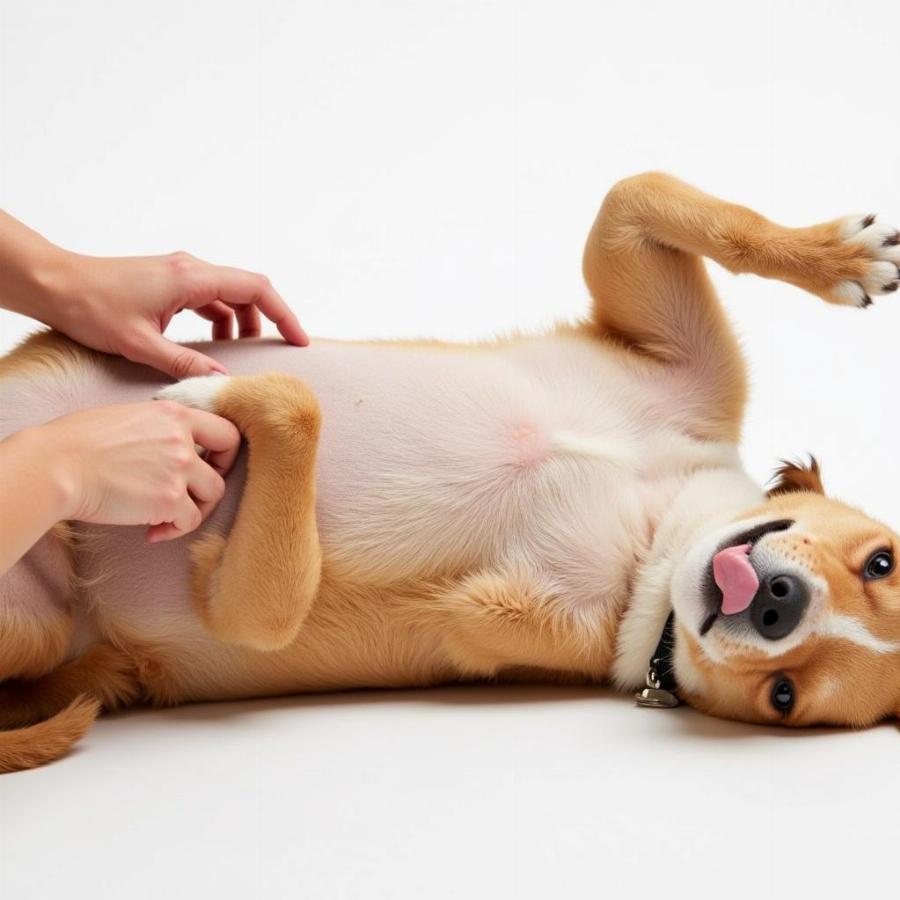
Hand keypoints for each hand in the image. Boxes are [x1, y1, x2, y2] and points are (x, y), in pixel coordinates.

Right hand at [32, 399, 241, 541]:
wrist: (54, 466)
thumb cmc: (76, 442)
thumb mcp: (127, 417)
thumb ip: (158, 427)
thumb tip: (169, 444)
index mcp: (174, 413)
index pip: (224, 428)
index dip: (223, 449)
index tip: (208, 463)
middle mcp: (182, 439)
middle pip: (226, 462)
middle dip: (215, 480)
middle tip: (193, 495)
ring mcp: (179, 469)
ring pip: (213, 494)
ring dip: (194, 509)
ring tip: (166, 517)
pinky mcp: (170, 499)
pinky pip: (191, 521)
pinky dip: (174, 530)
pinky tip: (151, 532)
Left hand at [48, 250, 308, 378]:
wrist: (56, 284)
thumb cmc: (91, 308)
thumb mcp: (140, 344)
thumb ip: (185, 363)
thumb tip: (223, 380)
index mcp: (190, 278)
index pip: (255, 289)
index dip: (283, 313)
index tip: (298, 339)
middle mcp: (191, 269)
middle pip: (248, 290)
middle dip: (268, 320)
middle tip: (278, 351)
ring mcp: (181, 273)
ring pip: (229, 295)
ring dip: (241, 323)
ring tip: (240, 355)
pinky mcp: (171, 281)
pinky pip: (209, 298)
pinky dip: (220, 321)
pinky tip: (213, 345)